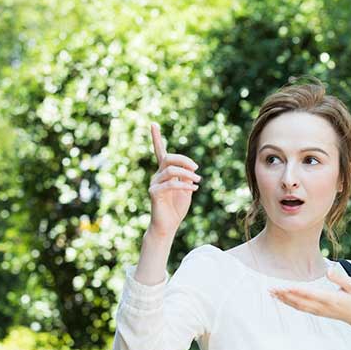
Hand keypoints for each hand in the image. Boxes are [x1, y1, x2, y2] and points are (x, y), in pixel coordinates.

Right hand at [147, 123, 200, 238]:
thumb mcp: (186, 189)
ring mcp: (154, 183)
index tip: (153, 124)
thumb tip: (191, 169)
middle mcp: (157, 175)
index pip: (160, 152)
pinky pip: (171, 184)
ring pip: (170, 170)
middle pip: (168, 158)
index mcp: (165, 172)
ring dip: (187, 174)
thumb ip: (187, 177)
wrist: (168, 225)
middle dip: (184, 160)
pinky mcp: (154, 193)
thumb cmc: (176, 208)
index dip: (156, 138)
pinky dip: (184, 185)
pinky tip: (194, 189)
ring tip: (198, 181)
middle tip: (197, 168)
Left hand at [270, 267, 350, 340]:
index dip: (297, 291)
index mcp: (332, 300)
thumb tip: (329, 270)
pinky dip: (290, 304)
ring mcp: (320, 312)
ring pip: (299, 306)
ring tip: (272, 293)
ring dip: (285, 300)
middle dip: (285, 296)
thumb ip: (341, 278)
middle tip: (271, 289)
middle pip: (301, 302)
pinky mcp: (318, 313)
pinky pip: (302, 309)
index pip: (311, 295)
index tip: (285, 287)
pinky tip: (282, 299)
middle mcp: (324, 307)